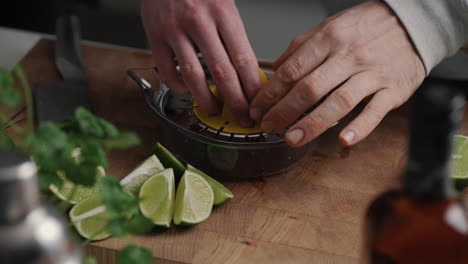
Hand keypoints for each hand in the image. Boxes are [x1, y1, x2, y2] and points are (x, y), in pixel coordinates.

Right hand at [141, 0, 260, 126]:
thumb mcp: (224, 2)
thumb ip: (233, 34)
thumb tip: (248, 70)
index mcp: (223, 12)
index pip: (243, 58)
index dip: (253, 87)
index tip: (259, 102)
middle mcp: (199, 21)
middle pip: (223, 72)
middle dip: (236, 101)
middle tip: (243, 116)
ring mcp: (175, 29)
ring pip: (194, 76)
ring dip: (207, 99)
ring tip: (215, 110)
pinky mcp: (154, 35)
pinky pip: (167, 70)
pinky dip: (179, 86)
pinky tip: (188, 89)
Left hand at [249, 0, 424, 146]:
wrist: (413, 23)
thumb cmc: (367, 27)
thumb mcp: (330, 27)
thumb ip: (301, 48)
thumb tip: (276, 69)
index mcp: (329, 39)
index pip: (293, 70)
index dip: (271, 92)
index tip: (258, 108)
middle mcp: (349, 56)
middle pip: (310, 88)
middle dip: (284, 111)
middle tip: (268, 127)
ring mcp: (372, 73)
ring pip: (339, 101)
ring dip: (313, 123)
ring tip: (292, 138)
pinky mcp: (393, 89)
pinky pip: (376, 111)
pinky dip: (360, 127)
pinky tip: (343, 140)